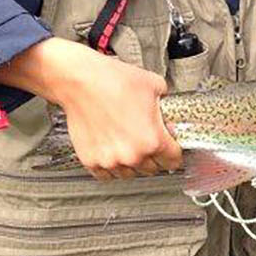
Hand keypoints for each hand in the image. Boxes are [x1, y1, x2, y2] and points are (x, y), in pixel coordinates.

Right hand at [0, 37, 181, 180]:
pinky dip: (111, 166)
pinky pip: (107, 175)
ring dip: (132, 163)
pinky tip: (113, 152)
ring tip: (129, 145)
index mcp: (152, 140)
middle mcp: (132, 155)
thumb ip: (166, 104)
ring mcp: (110, 160)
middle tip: (148, 142)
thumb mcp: (154, 85)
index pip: (174, 160)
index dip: (174, 152)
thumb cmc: (112, 81)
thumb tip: (168, 111)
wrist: (80, 81)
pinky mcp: (91, 161)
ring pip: (130, 174)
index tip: (171, 150)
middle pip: (153, 169)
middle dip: (154, 156)